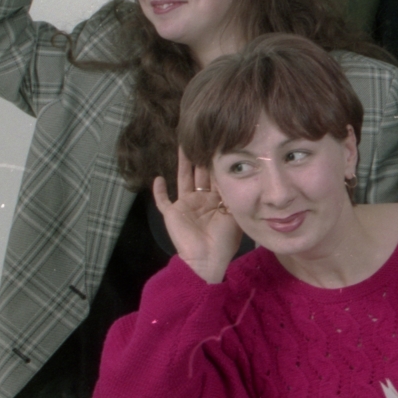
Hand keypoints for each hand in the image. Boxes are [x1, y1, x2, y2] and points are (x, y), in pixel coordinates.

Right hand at [153, 150, 241, 283]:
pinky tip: (157, 178)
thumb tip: (239, 175)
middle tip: (201, 137)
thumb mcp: (235, 215)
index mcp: (218, 200)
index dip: (218, 162)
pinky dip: (159, 191)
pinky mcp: (172, 213)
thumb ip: (233, 196)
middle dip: (201, 157)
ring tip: (183, 145)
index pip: (218, 176)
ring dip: (183, 164)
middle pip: (201, 173)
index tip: (221, 144)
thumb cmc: (224, 240)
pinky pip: (162, 201)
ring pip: (183, 179)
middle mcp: (202, 199)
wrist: (207, 260)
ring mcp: (186, 205)